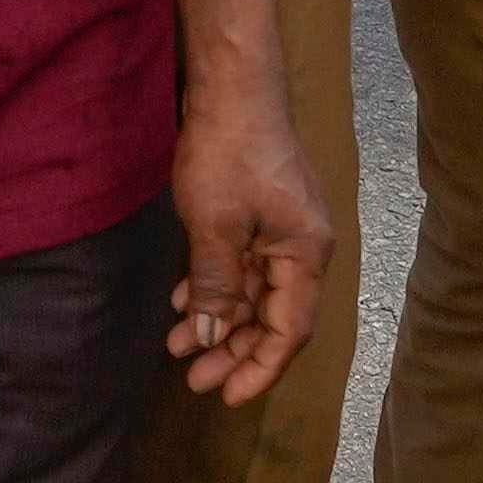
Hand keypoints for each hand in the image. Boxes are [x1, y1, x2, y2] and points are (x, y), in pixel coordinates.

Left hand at [160, 88, 331, 407]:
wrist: (232, 85)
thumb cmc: (229, 152)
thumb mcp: (214, 228)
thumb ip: (213, 287)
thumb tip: (207, 338)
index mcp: (305, 255)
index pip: (288, 331)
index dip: (258, 368)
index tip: (225, 397)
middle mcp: (303, 249)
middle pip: (273, 317)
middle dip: (233, 351)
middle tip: (193, 379)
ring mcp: (284, 231)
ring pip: (254, 294)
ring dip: (218, 321)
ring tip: (177, 345)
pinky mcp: (264, 215)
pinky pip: (243, 266)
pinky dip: (215, 288)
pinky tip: (181, 302)